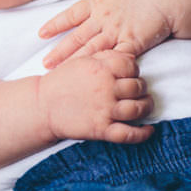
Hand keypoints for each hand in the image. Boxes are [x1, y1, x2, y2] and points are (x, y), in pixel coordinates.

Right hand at [37, 47, 153, 143]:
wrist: (41, 107)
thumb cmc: (61, 82)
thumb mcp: (82, 61)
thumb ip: (106, 57)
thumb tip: (129, 58)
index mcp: (101, 69)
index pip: (132, 66)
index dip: (134, 70)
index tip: (131, 75)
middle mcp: (106, 88)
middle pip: (138, 86)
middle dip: (141, 88)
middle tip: (138, 90)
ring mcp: (105, 110)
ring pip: (138, 108)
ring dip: (146, 107)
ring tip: (145, 105)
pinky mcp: (102, 130)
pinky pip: (129, 134)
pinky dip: (143, 133)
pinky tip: (149, 130)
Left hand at [40, 0, 181, 67]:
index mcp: (98, 4)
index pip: (72, 15)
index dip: (56, 24)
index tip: (41, 33)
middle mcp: (104, 19)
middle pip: (77, 37)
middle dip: (60, 51)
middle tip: (44, 63)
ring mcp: (117, 32)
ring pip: (92, 49)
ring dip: (76, 62)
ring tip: (61, 73)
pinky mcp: (132, 43)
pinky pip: (116, 58)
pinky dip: (105, 67)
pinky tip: (94, 78)